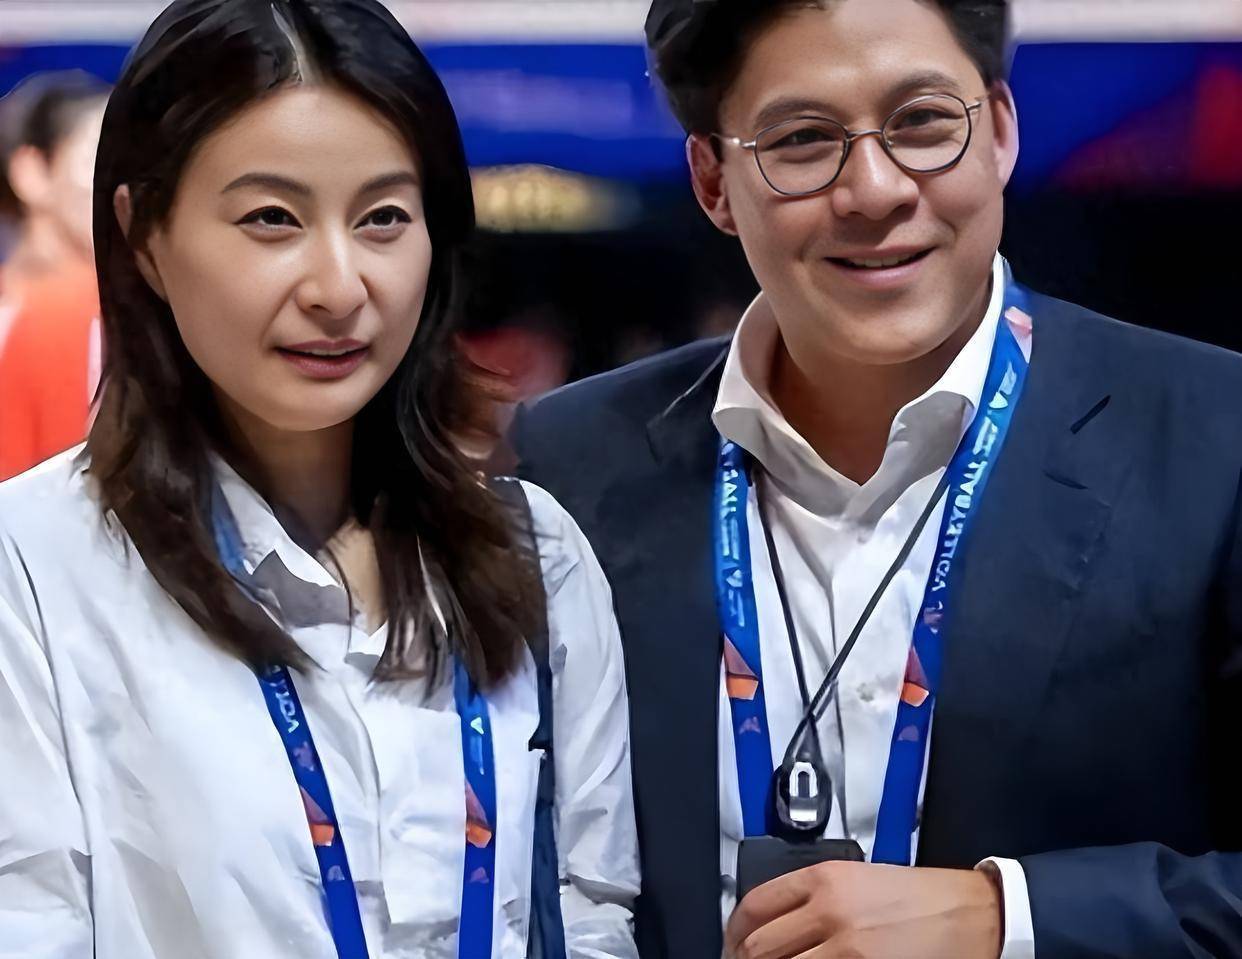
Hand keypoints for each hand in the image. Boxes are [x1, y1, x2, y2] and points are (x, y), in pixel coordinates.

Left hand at [725, 860, 1002, 958]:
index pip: (754, 906)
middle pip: (760, 947)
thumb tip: (774, 923)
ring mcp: (847, 950)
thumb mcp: (859, 878)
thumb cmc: (923, 898)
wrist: (974, 914)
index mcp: (825, 878)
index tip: (733, 946)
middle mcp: (830, 912)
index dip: (734, 933)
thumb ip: (814, 895)